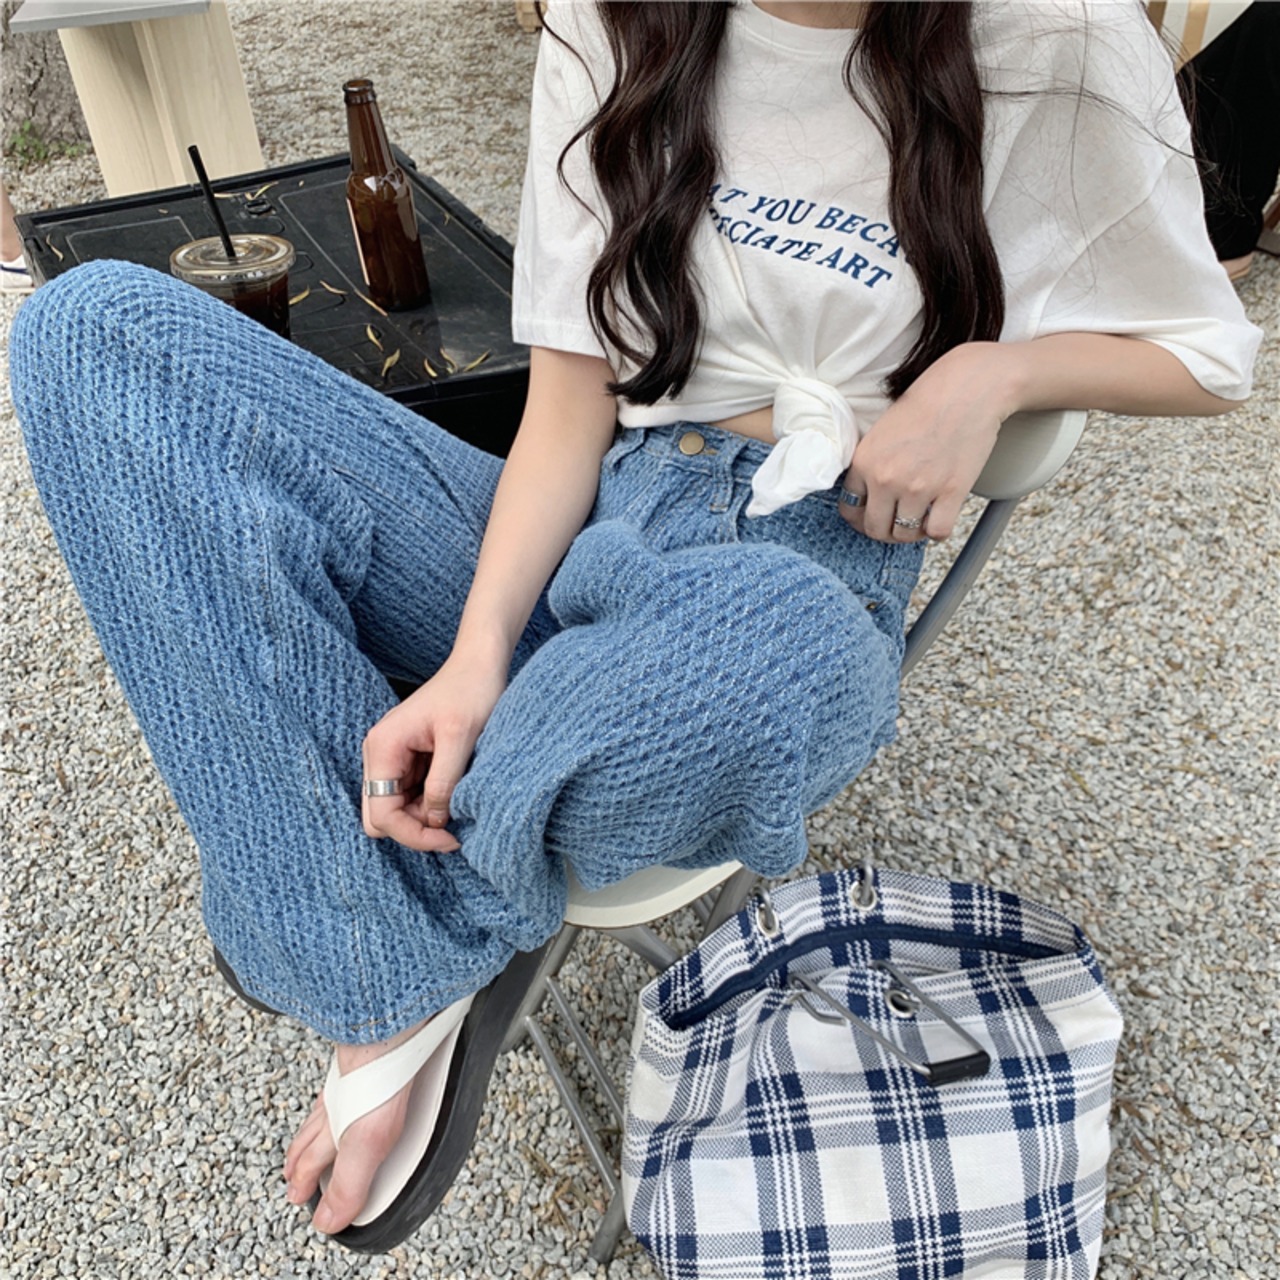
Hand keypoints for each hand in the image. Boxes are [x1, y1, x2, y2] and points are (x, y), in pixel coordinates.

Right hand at [360, 651, 508, 852]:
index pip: (381, 814)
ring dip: (424, 818)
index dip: (413, 835)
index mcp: (383, 747)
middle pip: (380, 817)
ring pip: (395, 810)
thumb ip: (443, 782)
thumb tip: (435, 821)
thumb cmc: (470, 691)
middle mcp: (379, 755)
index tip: (450, 838)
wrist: (477, 665)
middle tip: (453, 831)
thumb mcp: (461, 738)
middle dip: (415, 830)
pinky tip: (454, 794)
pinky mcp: (408, 760)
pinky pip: (410, 796)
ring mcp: (391, 758)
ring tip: (459, 806)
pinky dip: (430, 804)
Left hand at [839, 343, 1013, 542]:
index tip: (873, 517)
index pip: (850, 510)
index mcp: (864, 463)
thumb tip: (867, 497)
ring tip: (920, 517)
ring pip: (905, 535)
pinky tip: (941, 516)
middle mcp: (886, 479)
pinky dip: (938, 530)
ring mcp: (918, 488)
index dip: (861, 518)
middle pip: (875, 529)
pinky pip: (937, 532)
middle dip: (885, 530)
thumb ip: (871, 465)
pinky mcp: (950, 492)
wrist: (967, 388)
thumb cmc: (926, 403)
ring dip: (912, 532)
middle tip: (897, 523)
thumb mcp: (881, 432)